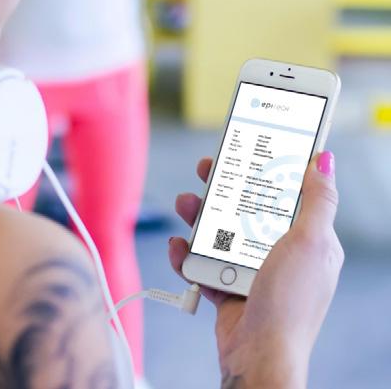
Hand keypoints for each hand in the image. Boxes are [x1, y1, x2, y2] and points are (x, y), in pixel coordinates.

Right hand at [169, 153, 342, 387]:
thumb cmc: (290, 304)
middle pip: (248, 208)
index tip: (252, 147)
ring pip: (221, 232)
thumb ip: (318, 201)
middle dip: (225, 188)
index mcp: (307, 239)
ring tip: (185, 204)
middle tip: (209, 168)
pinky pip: (203, 262)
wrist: (259, 356)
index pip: (288, 193)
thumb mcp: (309, 244)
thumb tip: (325, 161)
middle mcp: (279, 252)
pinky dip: (187, 255)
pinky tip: (178, 247)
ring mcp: (251, 270)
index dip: (270, 168)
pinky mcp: (227, 286)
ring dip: (199, 217)